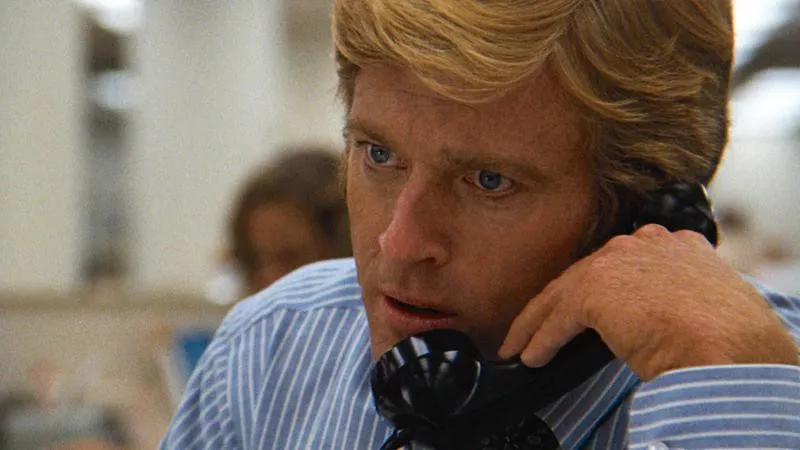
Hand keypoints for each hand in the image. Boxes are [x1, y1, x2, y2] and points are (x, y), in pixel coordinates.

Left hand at [498, 224, 797, 380]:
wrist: (728, 346)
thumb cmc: (727, 339)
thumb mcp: (699, 303)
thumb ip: (668, 296)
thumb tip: (647, 321)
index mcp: (673, 244)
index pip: (620, 264)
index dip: (597, 287)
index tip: (584, 306)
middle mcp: (643, 243)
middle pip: (584, 274)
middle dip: (558, 304)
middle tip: (538, 326)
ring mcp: (617, 262)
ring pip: (563, 295)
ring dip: (537, 325)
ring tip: (521, 346)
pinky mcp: (594, 290)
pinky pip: (558, 320)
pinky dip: (542, 339)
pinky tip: (531, 356)